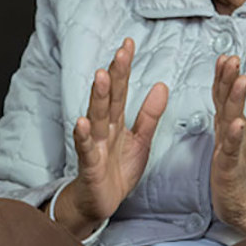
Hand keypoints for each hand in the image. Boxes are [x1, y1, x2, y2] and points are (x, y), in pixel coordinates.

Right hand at [55, 38, 167, 238]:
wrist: (100, 202)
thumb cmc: (118, 169)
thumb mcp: (141, 140)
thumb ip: (150, 114)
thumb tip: (162, 85)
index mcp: (116, 120)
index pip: (121, 88)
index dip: (125, 67)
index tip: (129, 43)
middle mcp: (104, 128)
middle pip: (109, 97)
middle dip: (115, 74)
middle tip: (121, 52)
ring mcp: (95, 145)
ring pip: (97, 116)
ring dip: (98, 96)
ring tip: (101, 75)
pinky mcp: (90, 165)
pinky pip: (86, 149)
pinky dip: (84, 136)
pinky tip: (82, 122)